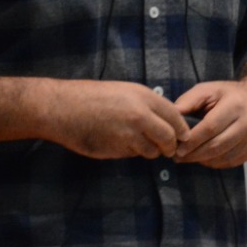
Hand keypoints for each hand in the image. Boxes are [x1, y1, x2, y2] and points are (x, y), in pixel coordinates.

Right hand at [44, 80, 190, 159]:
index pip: (175, 117)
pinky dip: (131, 153)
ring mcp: (129, 134)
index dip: (181, 129)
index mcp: (143, 97)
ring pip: (152, 151)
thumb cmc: (91, 97)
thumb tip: (164, 121)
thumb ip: (145, 105)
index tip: (182, 136)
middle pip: (169, 138)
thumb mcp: (123, 92)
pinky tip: (118, 143)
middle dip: (171, 146)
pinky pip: (133, 155)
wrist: (63, 108)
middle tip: (168, 150)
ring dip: (149, 151)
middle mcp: (140, 115)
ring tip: (136, 143)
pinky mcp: (117, 149)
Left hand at [171, 81, 246, 168]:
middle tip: (177, 157)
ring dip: (202, 161)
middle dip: (194, 154)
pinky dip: (214, 163)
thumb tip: (170, 116)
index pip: (211, 127)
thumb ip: (188, 101)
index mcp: (236, 105)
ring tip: (186, 158)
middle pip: (217, 145)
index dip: (192, 140)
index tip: (177, 147)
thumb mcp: (208, 90)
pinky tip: (203, 159)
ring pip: (223, 157)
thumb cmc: (228, 95)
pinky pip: (230, 162)